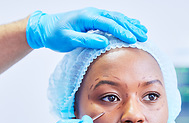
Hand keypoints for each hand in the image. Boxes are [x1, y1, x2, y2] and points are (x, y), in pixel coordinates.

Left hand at [26, 7, 147, 51]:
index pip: (109, 24)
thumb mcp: (67, 40)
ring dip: (130, 25)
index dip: (121, 32)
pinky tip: (132, 27)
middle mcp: (93, 13)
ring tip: (143, 32)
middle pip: (116, 19)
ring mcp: (94, 15)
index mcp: (87, 17)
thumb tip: (103, 42)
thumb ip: (85, 40)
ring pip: (117, 18)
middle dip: (131, 28)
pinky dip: (124, 23)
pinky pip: (112, 19)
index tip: (132, 40)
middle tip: (143, 37)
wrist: (45, 28)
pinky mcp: (94, 20)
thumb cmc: (55, 35)